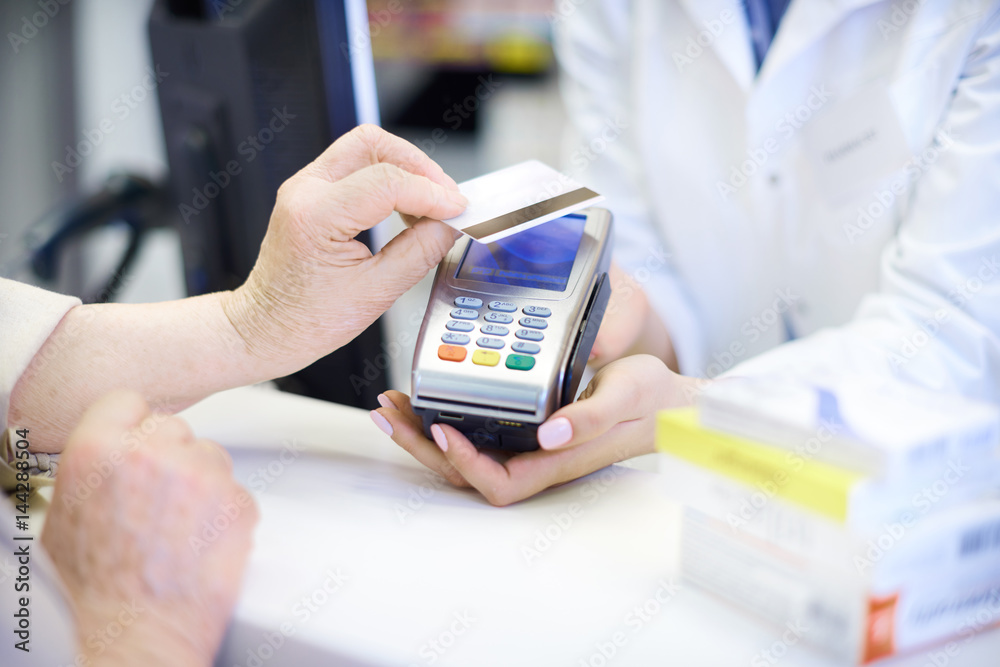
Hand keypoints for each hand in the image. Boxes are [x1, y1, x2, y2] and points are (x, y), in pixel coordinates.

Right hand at [41, 391, 258, 666]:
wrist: (134, 634)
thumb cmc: (94, 590)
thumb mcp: (65, 515)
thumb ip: (94, 469)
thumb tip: (112, 454)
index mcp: (99, 451)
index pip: (127, 401)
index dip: (133, 423)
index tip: (138, 438)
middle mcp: (152, 454)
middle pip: (174, 427)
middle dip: (169, 455)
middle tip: (158, 497)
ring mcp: (201, 476)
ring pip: (211, 455)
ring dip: (201, 481)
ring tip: (179, 525)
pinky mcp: (238, 503)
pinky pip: (236, 490)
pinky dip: (225, 512)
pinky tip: (201, 540)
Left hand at [222, 124, 467, 374]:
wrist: (265, 329)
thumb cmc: (304, 321)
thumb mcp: (375, 294)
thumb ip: (419, 253)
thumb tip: (449, 225)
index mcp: (314, 217)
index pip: (386, 182)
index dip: (431, 193)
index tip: (458, 210)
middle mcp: (304, 190)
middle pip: (374, 143)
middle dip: (419, 166)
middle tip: (446, 199)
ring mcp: (305, 186)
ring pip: (367, 147)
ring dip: (406, 169)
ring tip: (430, 205)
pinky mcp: (313, 191)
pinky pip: (358, 165)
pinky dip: (390, 178)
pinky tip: (408, 207)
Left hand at [369, 355, 698, 505]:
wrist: (667, 401)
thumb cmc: (650, 402)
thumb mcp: (625, 397)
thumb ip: (589, 418)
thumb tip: (550, 433)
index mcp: (556, 461)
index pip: (498, 483)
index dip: (464, 463)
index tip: (439, 428)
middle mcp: (536, 460)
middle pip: (466, 472)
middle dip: (421, 447)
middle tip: (389, 413)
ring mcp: (528, 448)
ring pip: (464, 454)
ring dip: (423, 433)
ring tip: (394, 406)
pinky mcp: (525, 428)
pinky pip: (475, 432)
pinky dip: (445, 415)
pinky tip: (428, 395)